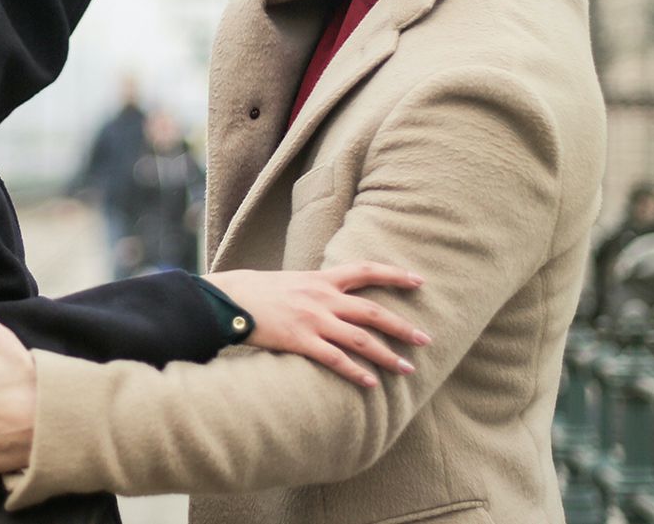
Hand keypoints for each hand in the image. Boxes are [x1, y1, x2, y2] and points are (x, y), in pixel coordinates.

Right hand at [204, 263, 430, 388]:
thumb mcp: (290, 281)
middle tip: (425, 340)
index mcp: (321, 280)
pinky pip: (336, 359)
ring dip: (387, 355)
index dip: (394, 275)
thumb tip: (331, 296)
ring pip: (361, 338)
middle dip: (402, 326)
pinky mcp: (301, 340)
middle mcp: (322, 298)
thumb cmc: (255, 292)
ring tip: (407, 369)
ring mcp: (313, 320)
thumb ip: (314, 289)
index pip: (366, 270)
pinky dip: (356, 372)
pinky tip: (371, 383)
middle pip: (373, 311)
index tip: (419, 281)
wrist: (229, 300)